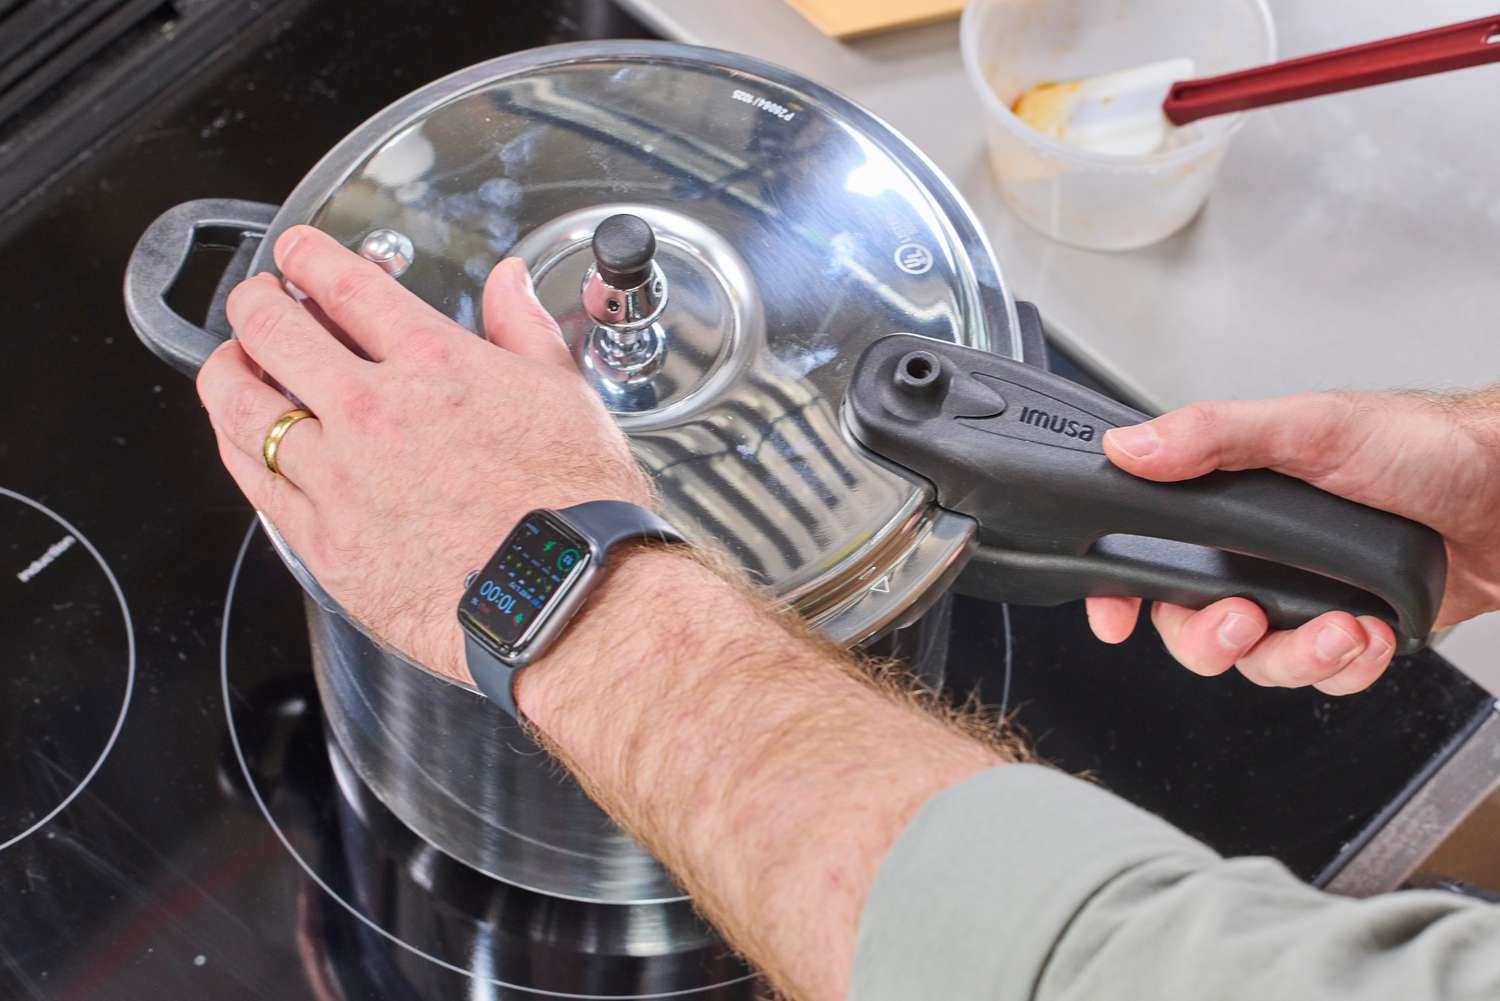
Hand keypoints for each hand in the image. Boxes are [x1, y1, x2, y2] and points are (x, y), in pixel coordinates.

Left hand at [196, 225, 648, 683]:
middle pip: (273, 331)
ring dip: (226, 371)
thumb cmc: (576, 506)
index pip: (343, 285)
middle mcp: (373, 412)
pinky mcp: (325, 542)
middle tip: (255, 302)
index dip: (305, 257)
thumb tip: (509, 282)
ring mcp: (340, 478)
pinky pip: (255, 482)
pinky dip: (237, 446)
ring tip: (230, 364)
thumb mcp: (565, 393)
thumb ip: (523, 328)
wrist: (568, 597)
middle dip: (253, 303)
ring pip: (243, 407)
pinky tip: (240, 436)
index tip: (294, 254)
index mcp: (434, 364)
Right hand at [1086, 391, 1499, 693]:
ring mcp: (1304, 594)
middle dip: (1213, 639)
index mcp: (1230, 500)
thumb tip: (1131, 446)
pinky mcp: (1351, 630)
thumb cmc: (1423, 447)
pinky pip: (1323, 677)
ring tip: (1341, 628)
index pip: (1147, 552)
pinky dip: (1347, 666)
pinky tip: (1374, 632)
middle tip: (1248, 619)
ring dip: (1296, 657)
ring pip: (1258, 663)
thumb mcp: (1307, 427)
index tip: (1114, 616)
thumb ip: (1213, 436)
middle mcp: (1258, 552)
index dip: (1120, 591)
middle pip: (1191, 627)